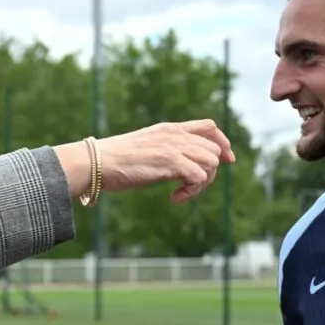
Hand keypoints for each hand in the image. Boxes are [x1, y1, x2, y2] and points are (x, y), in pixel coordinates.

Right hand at [58, 120, 235, 202]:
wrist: (97, 162)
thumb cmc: (114, 160)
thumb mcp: (145, 147)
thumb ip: (164, 149)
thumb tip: (177, 164)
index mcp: (169, 129)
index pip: (209, 126)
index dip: (223, 143)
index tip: (227, 161)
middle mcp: (175, 135)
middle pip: (214, 150)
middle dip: (209, 172)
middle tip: (189, 187)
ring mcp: (174, 147)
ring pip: (211, 163)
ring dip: (201, 184)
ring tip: (181, 193)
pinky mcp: (170, 162)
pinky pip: (199, 176)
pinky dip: (191, 191)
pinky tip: (175, 198)